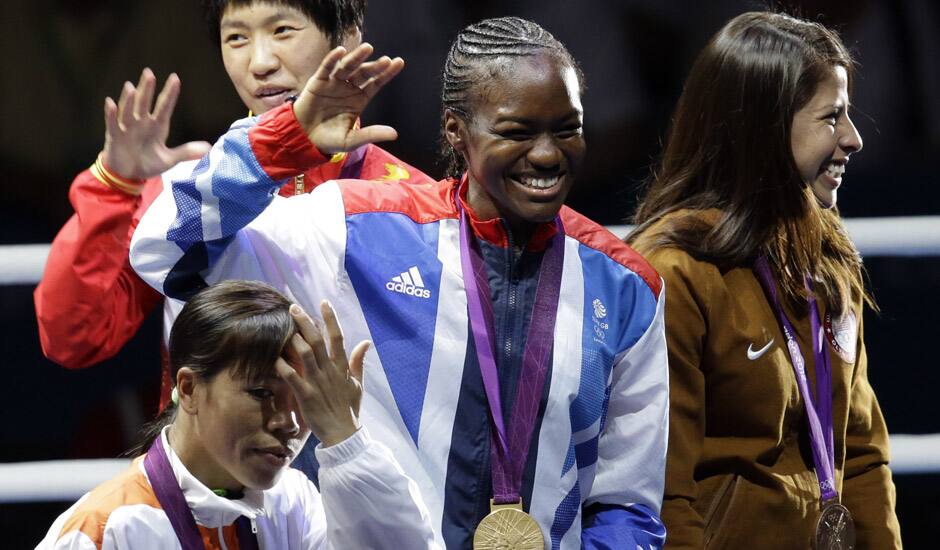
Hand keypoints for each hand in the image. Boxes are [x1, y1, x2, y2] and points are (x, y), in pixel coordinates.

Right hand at [101, 68, 210, 179]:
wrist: (128, 174)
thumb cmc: (148, 163)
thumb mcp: (170, 159)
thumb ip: (186, 152)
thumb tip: (209, 148)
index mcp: (157, 126)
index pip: (164, 107)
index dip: (170, 94)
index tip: (175, 78)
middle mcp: (142, 123)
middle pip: (145, 103)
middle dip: (147, 89)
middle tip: (149, 73)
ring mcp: (128, 128)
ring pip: (128, 111)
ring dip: (129, 100)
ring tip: (131, 86)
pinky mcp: (115, 136)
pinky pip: (112, 123)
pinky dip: (110, 114)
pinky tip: (110, 102)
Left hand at [275, 301, 369, 446]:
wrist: (343, 434)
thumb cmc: (349, 409)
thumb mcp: (358, 384)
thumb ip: (358, 361)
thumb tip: (365, 342)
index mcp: (342, 367)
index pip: (338, 337)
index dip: (330, 319)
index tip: (323, 302)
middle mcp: (330, 371)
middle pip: (317, 341)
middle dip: (305, 322)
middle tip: (293, 308)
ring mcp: (317, 383)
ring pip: (305, 354)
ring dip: (294, 339)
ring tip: (284, 326)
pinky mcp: (307, 396)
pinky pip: (293, 378)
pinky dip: (283, 366)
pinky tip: (275, 357)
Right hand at [293, 43, 403, 153]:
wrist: (305, 139)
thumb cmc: (330, 139)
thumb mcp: (352, 140)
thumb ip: (371, 134)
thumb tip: (394, 134)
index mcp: (360, 98)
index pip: (376, 83)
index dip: (387, 73)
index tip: (399, 62)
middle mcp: (349, 88)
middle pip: (364, 73)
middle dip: (375, 66)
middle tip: (385, 61)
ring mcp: (334, 83)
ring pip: (347, 67)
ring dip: (357, 57)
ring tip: (368, 48)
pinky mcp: (318, 81)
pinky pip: (326, 68)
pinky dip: (332, 59)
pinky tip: (341, 51)